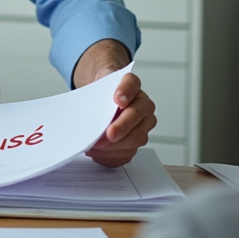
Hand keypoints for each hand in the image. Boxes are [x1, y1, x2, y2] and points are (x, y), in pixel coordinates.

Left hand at [73, 40, 156, 167]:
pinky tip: (97, 153)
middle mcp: (143, 107)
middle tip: (106, 135)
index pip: (132, 85)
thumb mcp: (101, 80)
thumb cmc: (104, 92)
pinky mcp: (135, 142)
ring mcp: (142, 126)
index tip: (118, 100)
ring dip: (113, 147)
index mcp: (134, 87)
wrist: (102, 99)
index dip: (126, 92)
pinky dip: (110, 156)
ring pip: (134, 140)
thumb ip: (104, 87)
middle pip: (137, 118)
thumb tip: (109, 102)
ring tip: (94, 146)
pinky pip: (126, 155)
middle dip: (121, 129)